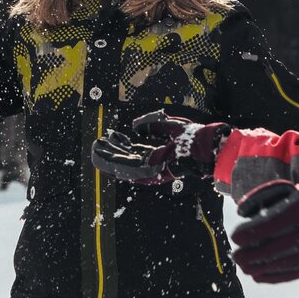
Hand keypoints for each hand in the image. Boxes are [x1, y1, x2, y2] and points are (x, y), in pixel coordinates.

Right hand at [90, 110, 229, 183]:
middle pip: (126, 159)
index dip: (121, 144)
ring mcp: (151, 170)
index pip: (134, 150)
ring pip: (123, 166)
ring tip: (95, 152)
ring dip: (108, 159)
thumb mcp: (169, 126)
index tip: (110, 137)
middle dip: (110, 152)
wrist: (204, 146)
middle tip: (97, 146)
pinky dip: (114, 164)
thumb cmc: (192, 137)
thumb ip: (152, 125)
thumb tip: (135, 126)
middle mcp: (152, 163)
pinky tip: (104, 159)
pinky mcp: (150, 172)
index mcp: (157, 153)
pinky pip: (128, 170)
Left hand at [230, 174, 298, 283]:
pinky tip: (259, 276)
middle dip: (255, 254)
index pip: (273, 223)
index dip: (252, 232)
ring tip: (245, 268)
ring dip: (263, 268)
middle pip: (281, 245)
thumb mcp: (280, 195)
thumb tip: (242, 213)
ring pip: (289, 261)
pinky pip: (296, 272)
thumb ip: (260, 200)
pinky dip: (276, 276)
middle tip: (237, 257)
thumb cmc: (293, 205)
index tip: (235, 239)